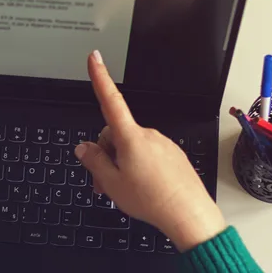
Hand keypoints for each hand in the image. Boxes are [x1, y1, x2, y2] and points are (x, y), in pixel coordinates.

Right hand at [75, 50, 226, 250]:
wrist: (188, 214)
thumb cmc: (153, 200)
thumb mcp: (112, 183)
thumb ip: (94, 162)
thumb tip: (83, 148)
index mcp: (131, 138)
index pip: (110, 101)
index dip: (100, 78)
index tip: (94, 58)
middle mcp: (148, 135)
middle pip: (115, 135)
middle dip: (106, 154)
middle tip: (104, 182)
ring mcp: (163, 145)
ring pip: (132, 147)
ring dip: (122, 164)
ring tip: (125, 191)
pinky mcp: (173, 156)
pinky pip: (148, 155)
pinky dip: (139, 168)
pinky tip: (143, 189)